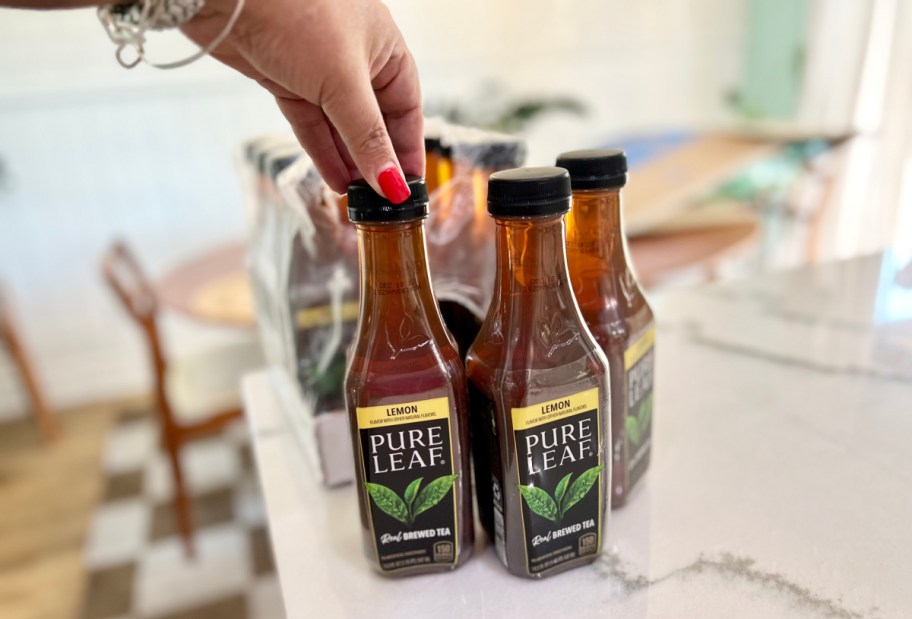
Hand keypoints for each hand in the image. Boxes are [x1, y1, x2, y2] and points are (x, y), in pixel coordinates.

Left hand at [183, 0, 422, 201]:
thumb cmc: (297, 15)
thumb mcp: (343, 83)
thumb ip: (367, 138)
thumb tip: (392, 185)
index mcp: (385, 47)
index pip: (407, 108)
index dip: (408, 149)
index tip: (408, 188)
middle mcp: (356, 58)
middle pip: (374, 121)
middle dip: (376, 161)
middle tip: (380, 202)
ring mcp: (319, 70)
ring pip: (341, 127)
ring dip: (349, 162)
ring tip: (356, 200)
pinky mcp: (287, 80)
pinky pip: (312, 125)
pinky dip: (323, 152)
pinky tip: (335, 181)